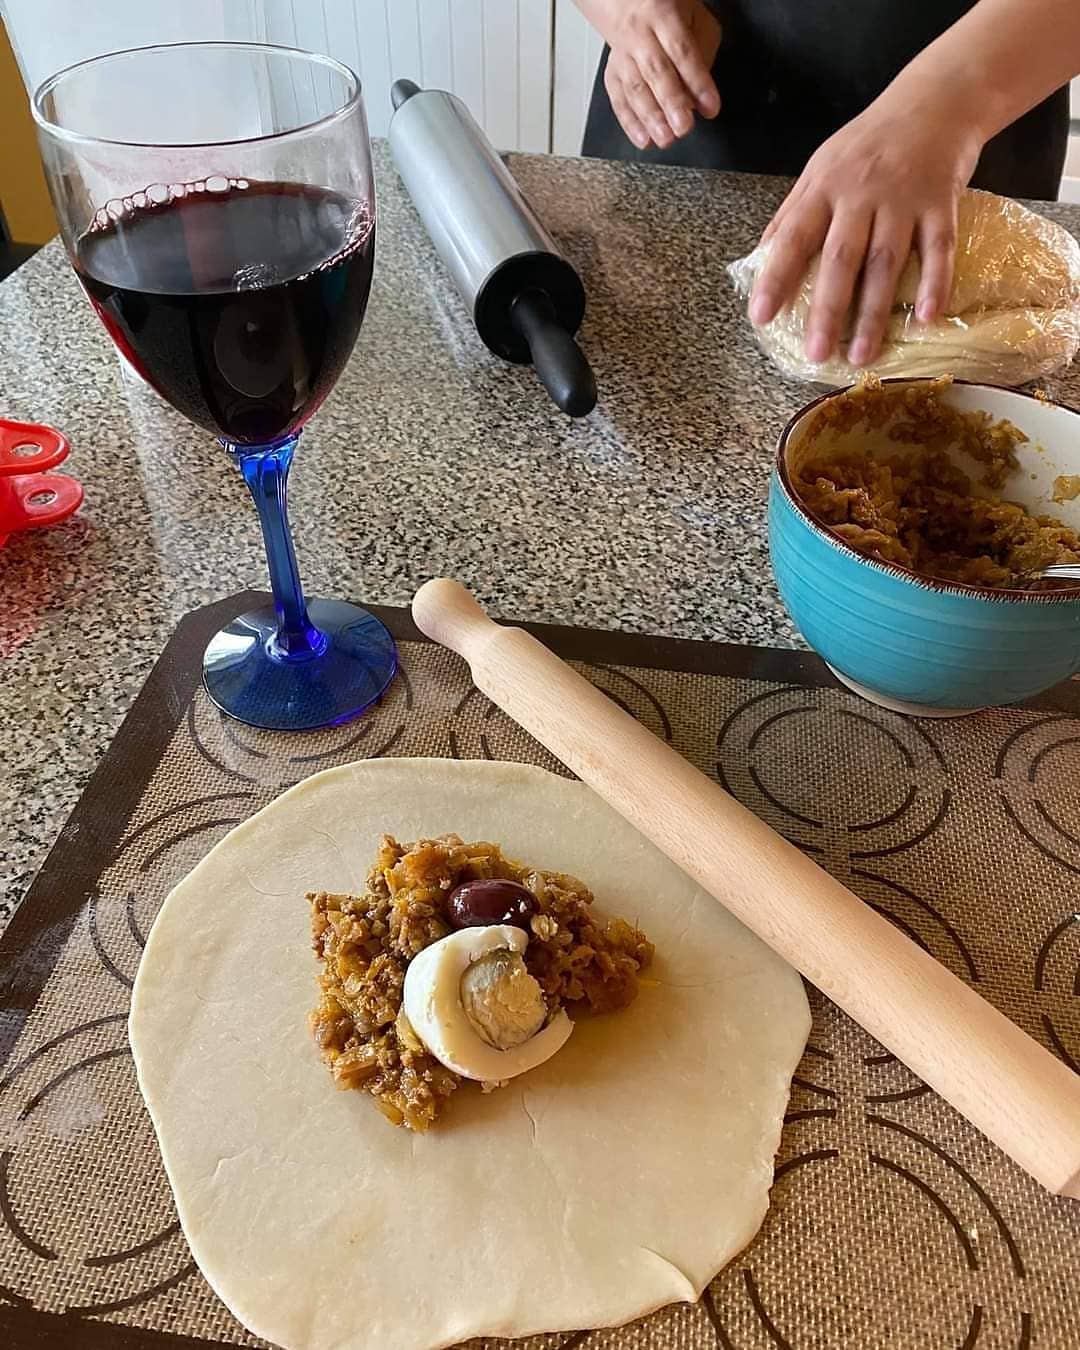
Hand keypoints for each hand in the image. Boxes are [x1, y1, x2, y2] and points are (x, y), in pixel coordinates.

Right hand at [602, 0, 721, 150]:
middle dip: (671, 103)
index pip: (682, 51)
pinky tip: (642, 138)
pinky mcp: (612, 73)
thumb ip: (702, 52)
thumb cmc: (667, 13)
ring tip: (664, 138)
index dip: (697, 81)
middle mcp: (639, 34)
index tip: (710, 106)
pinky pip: (618, 99)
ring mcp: (622, 54)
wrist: (626, 3)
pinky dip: (630, 122)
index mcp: (664, 15)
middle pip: (655, 71)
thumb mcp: (696, 18)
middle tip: (683, 127)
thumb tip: (698, 95)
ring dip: (650, 118)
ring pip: (635, 88)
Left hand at [750, 90, 983, 365]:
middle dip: (828, 310)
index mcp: (824, 187)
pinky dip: (935, 283)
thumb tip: (761, 258)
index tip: (761, 317)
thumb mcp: (821, 167)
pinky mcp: (942, 202)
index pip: (793, 237)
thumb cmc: (869, 142)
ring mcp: (904, 198)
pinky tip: (926, 318)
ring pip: (886, 261)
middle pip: (841, 258)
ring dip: (874, 312)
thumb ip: (793, 213)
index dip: (776, 278)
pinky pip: (939, 248)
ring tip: (861, 355)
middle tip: (817, 355)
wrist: (936, 99)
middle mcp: (861, 193)